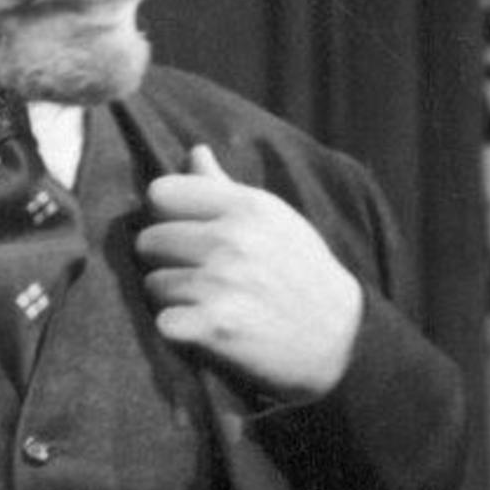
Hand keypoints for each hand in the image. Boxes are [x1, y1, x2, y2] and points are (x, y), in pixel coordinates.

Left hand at [139, 144, 364, 401]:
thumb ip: (225, 188)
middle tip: (198, 276)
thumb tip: (195, 152)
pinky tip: (205, 330)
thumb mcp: (275, 219)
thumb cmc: (301, 273)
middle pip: (148, 241)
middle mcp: (231, 239)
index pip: (160, 194)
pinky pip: (162, 322)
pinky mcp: (214, 326)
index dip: (166, 217)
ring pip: (153, 284)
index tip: (187, 235)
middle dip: (166, 261)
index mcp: (246, 206)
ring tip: (208, 304)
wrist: (341, 338)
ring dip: (172, 299)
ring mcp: (221, 283)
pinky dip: (177, 331)